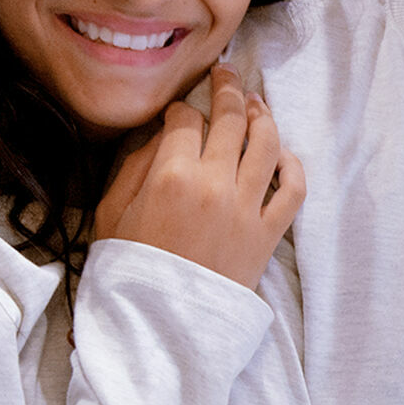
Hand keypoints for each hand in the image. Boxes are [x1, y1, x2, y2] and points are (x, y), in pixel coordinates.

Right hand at [94, 64, 304, 286]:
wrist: (159, 329)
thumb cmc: (128, 271)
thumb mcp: (110, 214)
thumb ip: (133, 166)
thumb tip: (159, 136)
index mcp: (170, 176)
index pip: (185, 119)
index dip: (181, 108)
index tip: (178, 110)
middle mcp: (214, 184)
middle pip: (231, 117)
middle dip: (228, 88)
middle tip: (225, 75)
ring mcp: (246, 208)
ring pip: (267, 142)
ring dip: (263, 115)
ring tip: (256, 103)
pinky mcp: (268, 234)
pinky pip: (292, 189)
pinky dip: (291, 166)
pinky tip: (282, 154)